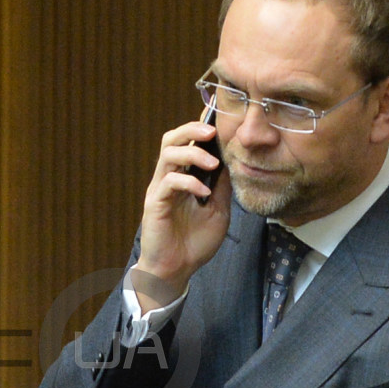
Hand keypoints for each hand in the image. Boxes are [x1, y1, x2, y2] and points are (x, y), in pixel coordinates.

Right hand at [130, 120, 230, 312]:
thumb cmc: (194, 243)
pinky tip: (204, 192)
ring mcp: (160, 189)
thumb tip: (233, 162)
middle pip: (171, 139)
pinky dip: (189, 182)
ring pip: (168, 154)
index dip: (198, 127)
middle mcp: (168, 178)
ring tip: (212, 162)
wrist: (176, 270)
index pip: (187, 142)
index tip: (217, 116)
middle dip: (191, 129)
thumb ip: (223, 187)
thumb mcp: (218, 211)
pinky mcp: (155, 203)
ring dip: (192, 151)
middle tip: (212, 131)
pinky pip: (170, 181)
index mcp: (183, 177)